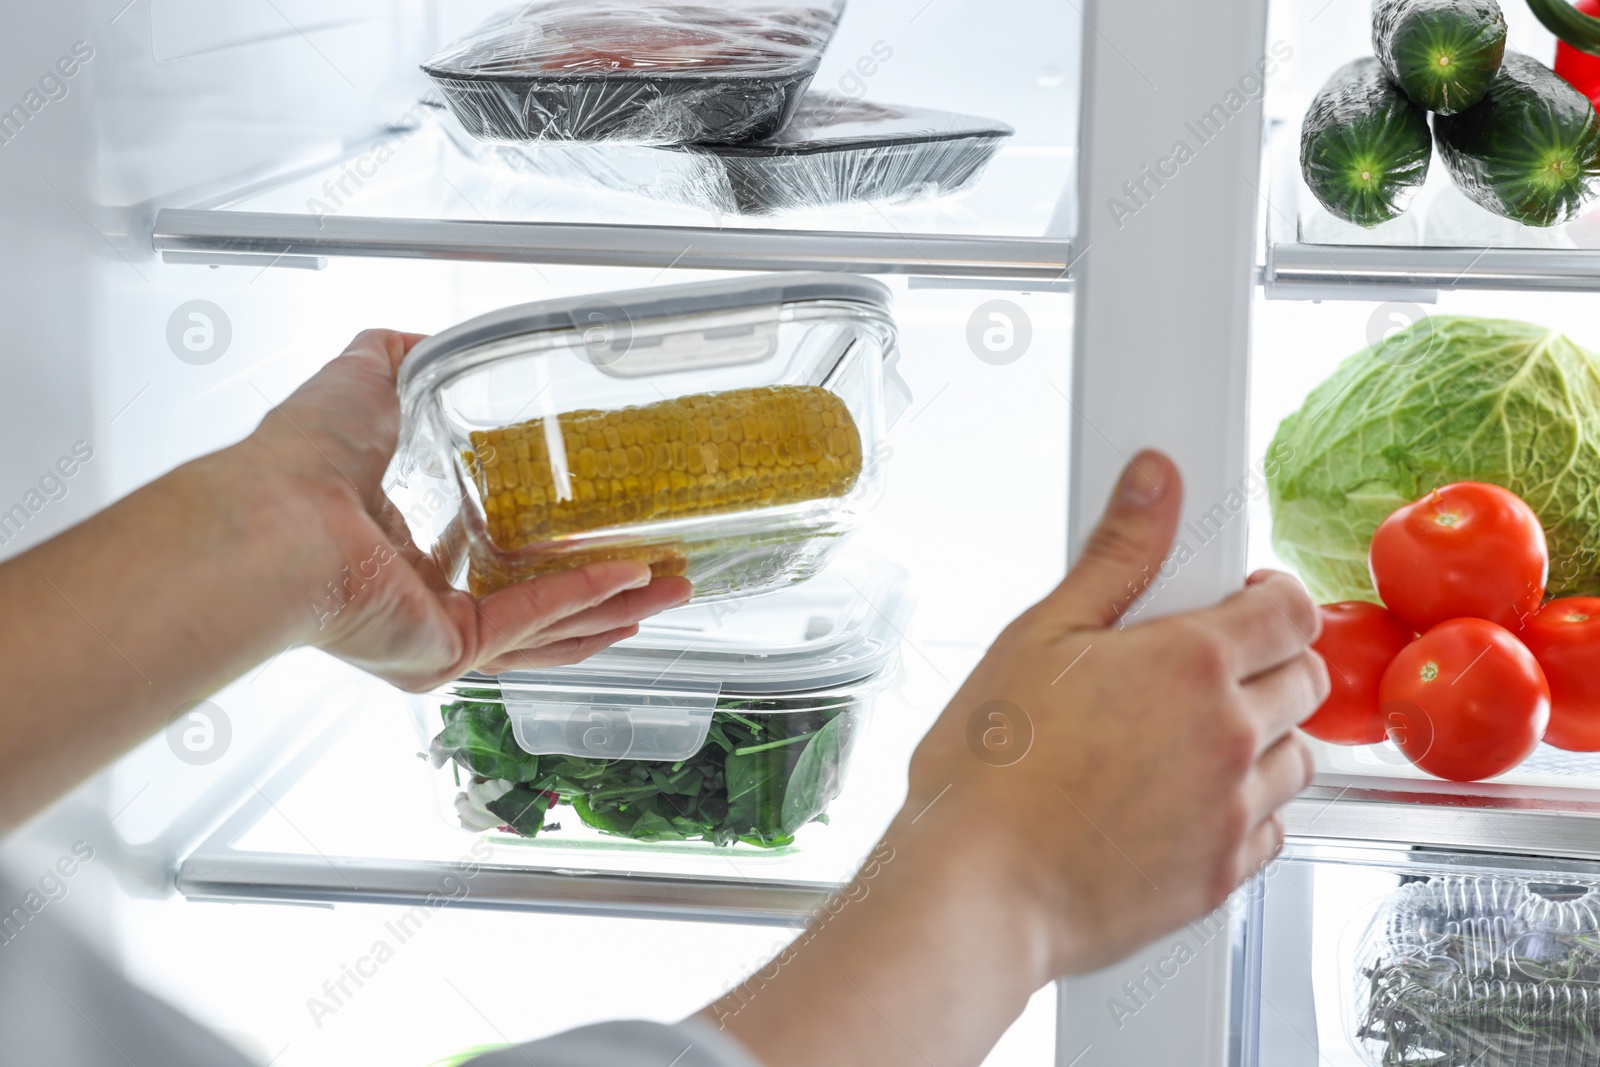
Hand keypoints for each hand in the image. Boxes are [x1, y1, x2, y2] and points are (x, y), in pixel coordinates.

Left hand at [241, 329, 691, 689]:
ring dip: (613, 608)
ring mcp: (434, 634)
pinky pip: (530, 624)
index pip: (488, 565)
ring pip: (546, 631)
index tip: (603, 539)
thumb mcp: (361, 384)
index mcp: (399, 553)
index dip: (550, 555)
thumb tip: (426, 340)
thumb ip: (398, 359)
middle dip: (605, 596)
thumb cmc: (297, 462)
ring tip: (670, 589)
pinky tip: (631, 579)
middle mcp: (418, 604)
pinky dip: (584, 600)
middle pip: (534, 613)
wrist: (274, 519)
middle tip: (659, 575)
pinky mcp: (447, 648)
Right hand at [706, 451, 1324, 1066]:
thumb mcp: (1040, 636)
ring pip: (1300, 757)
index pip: (1290, 608)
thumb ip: (1116, 555)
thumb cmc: (991, 770)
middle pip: (1306, 678)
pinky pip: (1274, 829)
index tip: (1237, 602)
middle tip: (1202, 670)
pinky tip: (1184, 802)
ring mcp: (1233, 810)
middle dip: (1269, 662)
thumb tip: (1156, 480)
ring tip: (1189, 740)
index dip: (1269, 596)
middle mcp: (1229, 734)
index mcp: (1190, 663)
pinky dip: (1245, 809)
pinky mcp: (1221, 875)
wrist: (977, 890)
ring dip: (1263, 737)